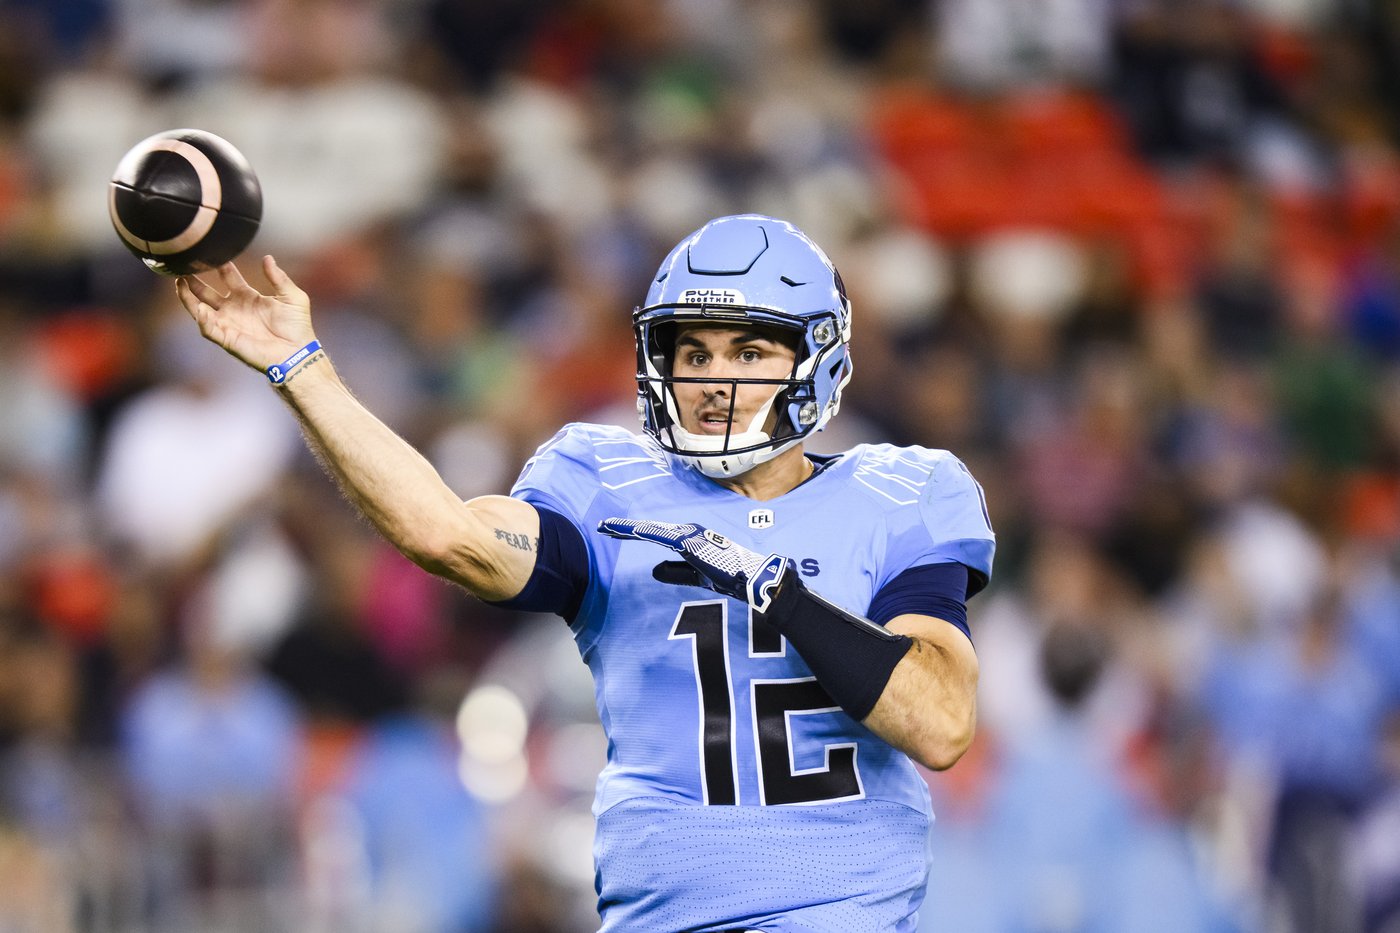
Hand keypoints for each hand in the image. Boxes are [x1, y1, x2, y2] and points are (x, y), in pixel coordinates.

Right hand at [175, 257, 315, 372]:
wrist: (297, 352)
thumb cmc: (298, 327)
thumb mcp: (292, 296)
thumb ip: (278, 277)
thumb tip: (268, 258)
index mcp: (249, 298)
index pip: (229, 278)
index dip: (221, 266)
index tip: (213, 252)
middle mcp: (235, 309)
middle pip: (208, 293)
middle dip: (194, 281)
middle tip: (184, 267)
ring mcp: (230, 324)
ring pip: (201, 309)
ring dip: (188, 298)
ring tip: (179, 283)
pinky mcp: (228, 339)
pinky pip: (208, 329)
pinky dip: (201, 319)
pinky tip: (198, 307)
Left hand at [597, 517, 790, 612]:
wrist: (752, 579)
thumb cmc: (729, 576)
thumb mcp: (697, 575)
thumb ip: (676, 572)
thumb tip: (653, 570)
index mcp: (690, 538)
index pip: (656, 535)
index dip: (634, 533)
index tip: (615, 533)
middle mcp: (688, 531)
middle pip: (649, 529)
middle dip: (625, 528)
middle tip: (602, 526)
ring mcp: (687, 535)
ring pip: (649, 530)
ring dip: (626, 528)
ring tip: (605, 527)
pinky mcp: (688, 542)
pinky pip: (656, 536)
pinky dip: (638, 533)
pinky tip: (622, 532)